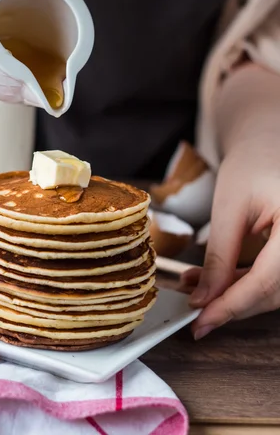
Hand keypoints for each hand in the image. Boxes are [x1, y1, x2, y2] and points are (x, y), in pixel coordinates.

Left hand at [182, 141, 279, 338]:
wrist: (267, 146)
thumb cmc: (251, 165)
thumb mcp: (229, 208)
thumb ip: (219, 258)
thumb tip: (204, 300)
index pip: (268, 280)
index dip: (233, 305)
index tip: (202, 321)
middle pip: (274, 291)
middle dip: (232, 304)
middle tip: (196, 312)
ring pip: (275, 290)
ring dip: (236, 295)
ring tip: (197, 288)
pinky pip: (276, 278)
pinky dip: (246, 283)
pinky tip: (215, 282)